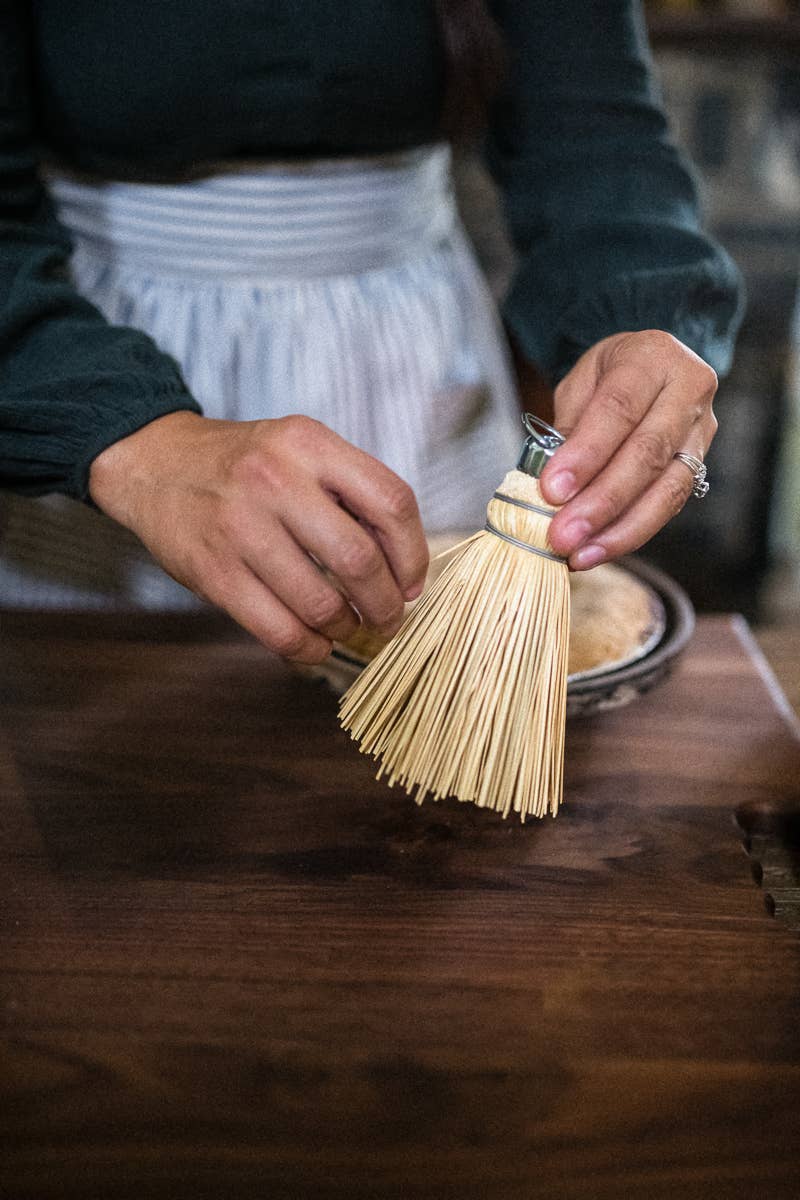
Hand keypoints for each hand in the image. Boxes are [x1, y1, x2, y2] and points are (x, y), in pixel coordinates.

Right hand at [89, 412, 428, 662]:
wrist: (154, 463)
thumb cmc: (245, 465)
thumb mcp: (301, 450)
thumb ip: (350, 492)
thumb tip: (404, 566)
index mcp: (309, 444)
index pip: (391, 502)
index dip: (414, 554)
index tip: (413, 583)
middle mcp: (276, 480)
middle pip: (359, 560)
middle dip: (386, 604)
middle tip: (389, 619)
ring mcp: (240, 527)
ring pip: (320, 603)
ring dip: (346, 629)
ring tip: (348, 629)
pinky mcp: (213, 570)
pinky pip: (277, 628)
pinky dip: (307, 648)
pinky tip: (315, 644)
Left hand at [538, 330, 717, 569]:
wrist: (650, 368)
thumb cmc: (608, 376)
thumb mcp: (579, 384)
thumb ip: (568, 428)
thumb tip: (550, 488)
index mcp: (653, 358)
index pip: (619, 409)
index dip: (585, 453)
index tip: (551, 490)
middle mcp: (689, 391)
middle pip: (647, 454)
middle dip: (601, 501)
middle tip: (562, 535)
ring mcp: (701, 432)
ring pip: (666, 489)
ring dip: (619, 530)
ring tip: (579, 554)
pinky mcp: (700, 467)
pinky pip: (668, 507)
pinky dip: (631, 533)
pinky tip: (598, 550)